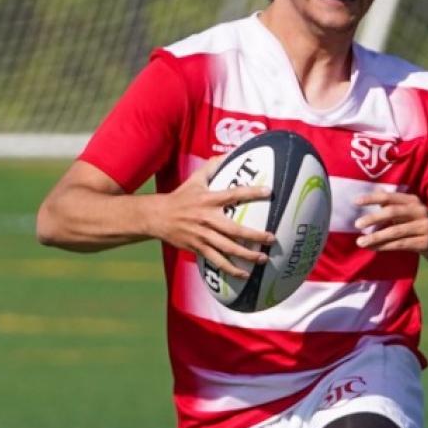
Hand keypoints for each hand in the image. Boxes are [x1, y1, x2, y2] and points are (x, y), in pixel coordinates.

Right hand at [149, 156, 274, 277]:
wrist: (156, 217)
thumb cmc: (181, 196)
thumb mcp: (195, 179)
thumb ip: (213, 166)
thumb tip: (228, 154)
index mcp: (208, 200)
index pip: (233, 194)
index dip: (251, 192)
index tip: (269, 191)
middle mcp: (206, 219)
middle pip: (233, 230)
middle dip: (254, 235)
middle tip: (272, 238)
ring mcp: (201, 236)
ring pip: (226, 249)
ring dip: (246, 255)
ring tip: (263, 259)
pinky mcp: (197, 248)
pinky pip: (216, 260)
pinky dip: (230, 269)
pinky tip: (244, 274)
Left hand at [353, 191, 427, 262]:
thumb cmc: (423, 227)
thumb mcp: (411, 214)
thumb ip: (395, 207)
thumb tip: (375, 196)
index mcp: (414, 201)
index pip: (390, 197)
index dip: (373, 198)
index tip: (356, 201)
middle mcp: (420, 211)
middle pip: (393, 212)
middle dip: (373, 218)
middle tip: (357, 224)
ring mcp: (424, 227)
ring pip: (396, 231)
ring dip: (376, 236)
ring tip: (361, 242)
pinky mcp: (426, 242)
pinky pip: (401, 244)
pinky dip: (386, 246)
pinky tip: (374, 248)